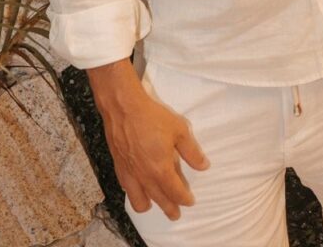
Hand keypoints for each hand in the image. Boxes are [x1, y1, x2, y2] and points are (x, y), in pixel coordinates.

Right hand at [88, 60, 208, 218]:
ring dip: (151, 205)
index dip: (184, 199)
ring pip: (140, 201)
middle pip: (159, 200)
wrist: (124, 108)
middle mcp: (145, 177)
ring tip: (157, 203)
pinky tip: (139, 189)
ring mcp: (130, 175)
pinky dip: (135, 194)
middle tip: (176, 214)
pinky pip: (127, 190)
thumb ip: (192, 151)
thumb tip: (203, 166)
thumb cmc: (153, 117)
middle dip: (170, 208)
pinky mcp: (119, 168)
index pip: (175, 192)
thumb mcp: (180, 130)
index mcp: (161, 170)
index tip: (190, 201)